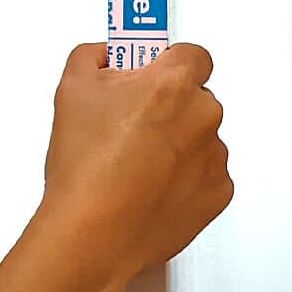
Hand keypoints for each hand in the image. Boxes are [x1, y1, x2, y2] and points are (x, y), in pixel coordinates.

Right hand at [41, 43, 231, 289]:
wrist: (91, 238)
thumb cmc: (85, 171)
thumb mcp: (72, 89)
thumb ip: (93, 56)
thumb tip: (107, 53)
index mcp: (174, 83)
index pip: (192, 55)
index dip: (170, 64)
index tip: (154, 72)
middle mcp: (204, 115)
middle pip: (195, 97)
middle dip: (170, 107)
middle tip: (134, 126)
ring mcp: (215, 155)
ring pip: (201, 136)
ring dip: (178, 144)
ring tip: (136, 166)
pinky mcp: (220, 191)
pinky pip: (207, 173)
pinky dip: (187, 179)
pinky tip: (152, 189)